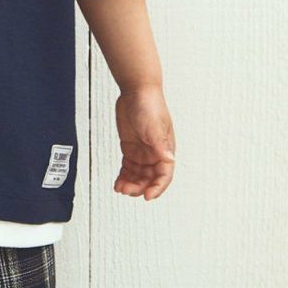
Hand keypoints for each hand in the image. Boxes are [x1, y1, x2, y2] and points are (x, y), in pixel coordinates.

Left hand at [112, 84, 174, 200]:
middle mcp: (155, 153)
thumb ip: (160, 144)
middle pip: (149, 178)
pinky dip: (124, 177)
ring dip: (130, 184)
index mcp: (165, 149)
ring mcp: (143, 152)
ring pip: (138, 176)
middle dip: (139, 187)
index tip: (147, 196)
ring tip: (119, 188)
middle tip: (126, 190)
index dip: (157, 187)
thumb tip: (170, 159)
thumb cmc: (149, 104)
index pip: (164, 175)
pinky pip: (128, 168)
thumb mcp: (154, 126)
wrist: (136, 91)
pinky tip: (118, 182)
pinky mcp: (131, 148)